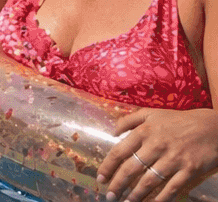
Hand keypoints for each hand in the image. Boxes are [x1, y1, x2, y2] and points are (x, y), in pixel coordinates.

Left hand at [98, 107, 217, 201]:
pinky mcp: (189, 170)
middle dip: (118, 184)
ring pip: (150, 180)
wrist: (211, 127)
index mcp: (144, 132)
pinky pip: (172, 187)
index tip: (100, 177)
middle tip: (109, 195)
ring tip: (127, 201)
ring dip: (136, 193)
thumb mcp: (151, 113)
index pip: (120, 151)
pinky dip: (161, 198)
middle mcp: (156, 146)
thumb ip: (129, 120)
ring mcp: (173, 159)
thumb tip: (112, 132)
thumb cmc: (178, 120)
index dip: (108, 166)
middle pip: (132, 169)